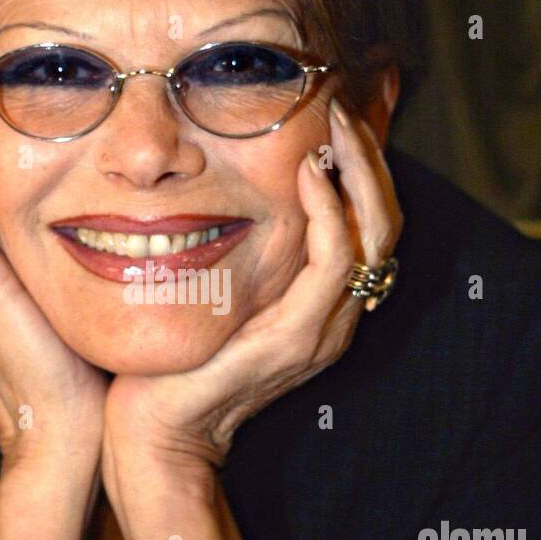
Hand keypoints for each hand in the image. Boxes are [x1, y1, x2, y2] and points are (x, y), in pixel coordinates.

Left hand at [102, 101, 402, 489]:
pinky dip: (329, 211)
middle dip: (370, 157)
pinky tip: (307, 174)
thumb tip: (232, 185)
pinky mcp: (297, 339)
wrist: (154, 432)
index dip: (365, 167)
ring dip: (358, 171)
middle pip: (386, 222)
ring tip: (332, 125)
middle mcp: (336, 318)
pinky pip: (335, 263)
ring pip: (375, 235)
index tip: (336, 115)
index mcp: (322, 305)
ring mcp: (322, 331)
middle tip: (341, 107)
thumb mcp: (213, 288)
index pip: (371, 223)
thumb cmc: (172, 359)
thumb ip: (238, 248)